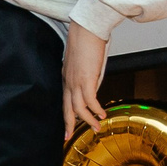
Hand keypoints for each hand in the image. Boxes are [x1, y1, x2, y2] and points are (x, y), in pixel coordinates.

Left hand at [64, 20, 108, 139]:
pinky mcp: (86, 80)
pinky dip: (96, 110)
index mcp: (66, 76)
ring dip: (88, 120)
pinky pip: (90, 101)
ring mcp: (75, 81)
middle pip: (66, 108)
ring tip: (97, 128)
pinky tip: (102, 115)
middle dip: (68, 124)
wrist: (87, 28)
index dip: (66, 113)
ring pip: (78, 108)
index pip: (65, 99)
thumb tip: (93, 88)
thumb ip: (87, 76)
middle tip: (69, 137)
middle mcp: (68, 81)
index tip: (67, 125)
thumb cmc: (88, 40)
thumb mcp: (85, 62)